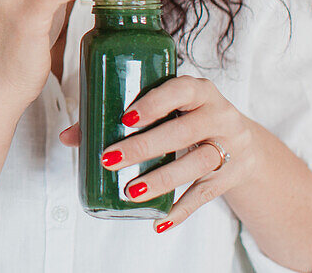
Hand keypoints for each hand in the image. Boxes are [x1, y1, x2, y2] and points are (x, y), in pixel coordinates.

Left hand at [59, 76, 264, 232]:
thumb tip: (68, 137)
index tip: (126, 119)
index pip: (179, 90)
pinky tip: (159, 221)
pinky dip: (182, 210)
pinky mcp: (233, 174)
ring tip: (131, 192)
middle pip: (183, 131)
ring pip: (197, 163)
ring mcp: (230, 145)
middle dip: (144, 147)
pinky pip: (207, 193)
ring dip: (161, 180)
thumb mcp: (167, 109)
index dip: (154, 103)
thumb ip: (121, 118)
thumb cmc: (188, 118)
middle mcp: (219, 114)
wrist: (243, 142)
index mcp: (198, 90)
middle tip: (110, 160)